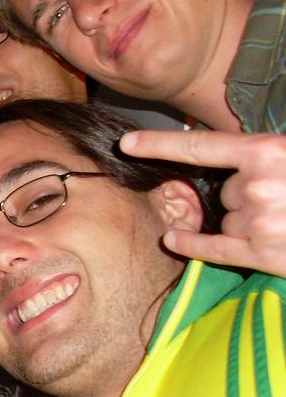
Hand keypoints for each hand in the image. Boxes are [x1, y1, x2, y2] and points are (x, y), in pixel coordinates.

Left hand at [120, 129, 285, 276]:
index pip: (199, 146)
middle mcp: (256, 185)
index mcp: (266, 151)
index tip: (126, 144)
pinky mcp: (262, 252)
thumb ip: (261, 156)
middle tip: (278, 198)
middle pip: (218, 192)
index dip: (158, 144)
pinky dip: (193, 246)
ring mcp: (257, 220)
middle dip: (239, 197)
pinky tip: (172, 241)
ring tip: (282, 220)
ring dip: (244, 223)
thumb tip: (231, 156)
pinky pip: (215, 249)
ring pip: (223, 221)